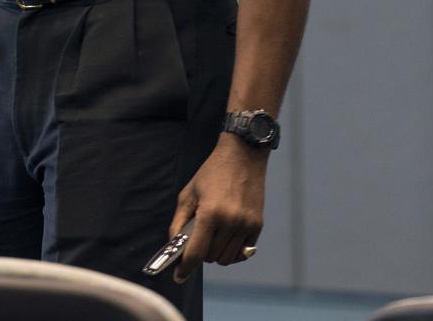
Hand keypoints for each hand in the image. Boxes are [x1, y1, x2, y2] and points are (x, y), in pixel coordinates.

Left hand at [169, 135, 265, 282]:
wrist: (243, 155)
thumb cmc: (211, 173)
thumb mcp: (189, 193)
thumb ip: (179, 222)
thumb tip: (175, 246)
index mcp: (210, 213)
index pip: (196, 252)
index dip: (185, 267)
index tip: (178, 276)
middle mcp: (231, 222)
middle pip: (211, 257)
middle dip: (201, 253)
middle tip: (197, 239)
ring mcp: (246, 225)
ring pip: (227, 258)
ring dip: (216, 253)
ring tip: (212, 235)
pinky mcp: (257, 226)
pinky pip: (242, 253)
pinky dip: (231, 251)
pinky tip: (226, 237)